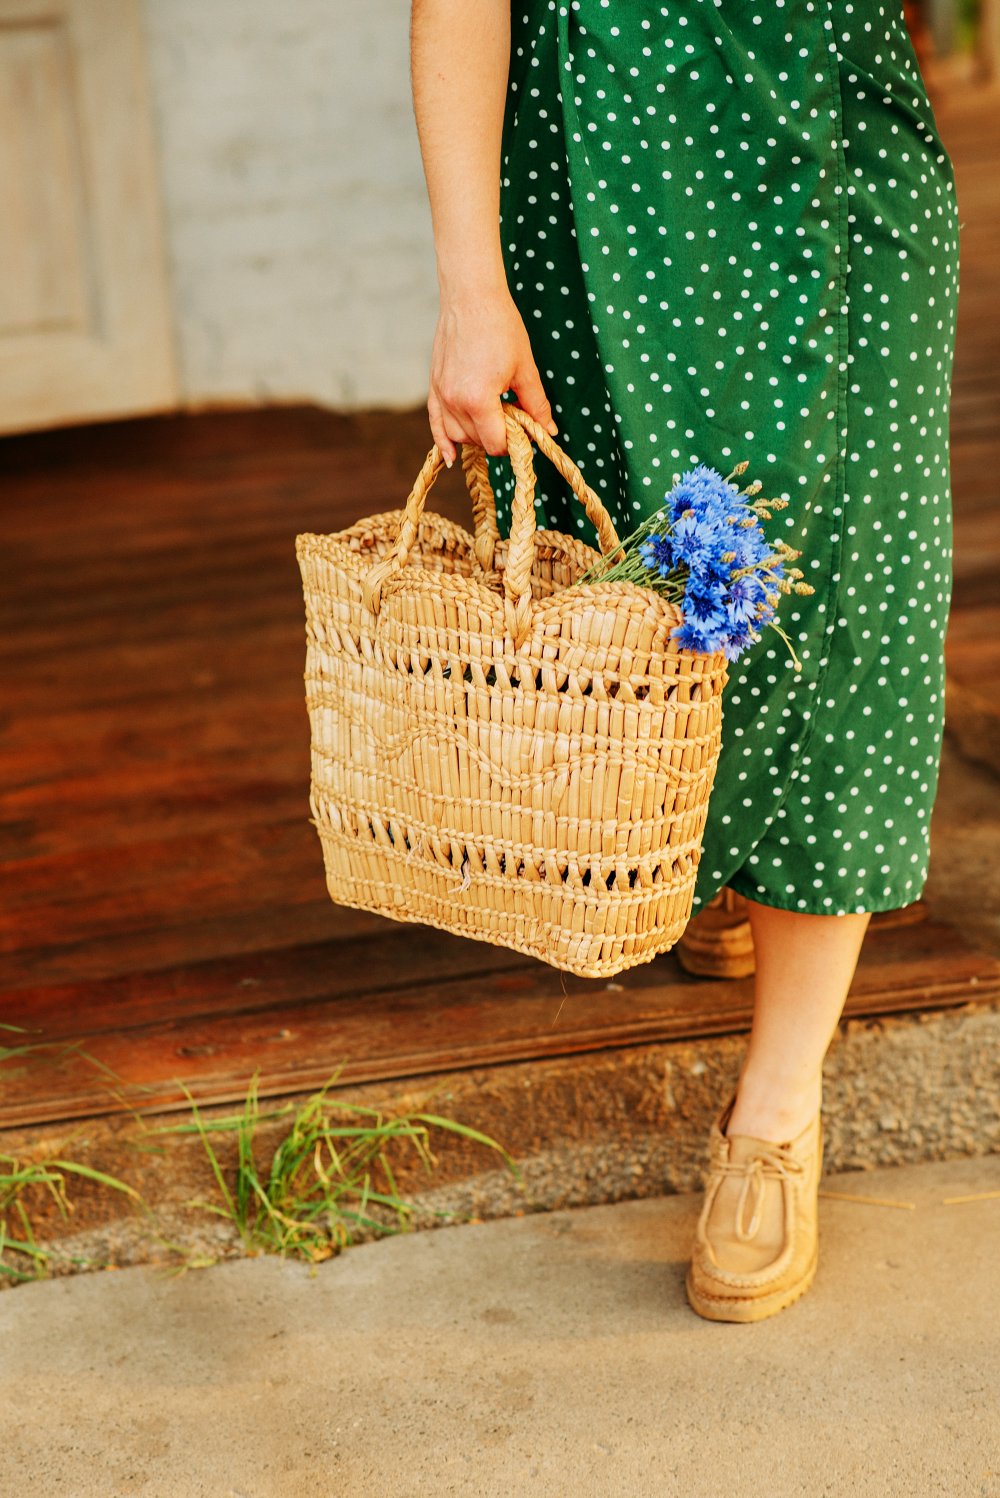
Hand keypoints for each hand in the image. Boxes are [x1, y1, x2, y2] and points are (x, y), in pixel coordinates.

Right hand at [427, 286, 558, 464]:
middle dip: (498, 435)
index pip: (496, 443)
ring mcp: (441, 395)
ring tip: (493, 418)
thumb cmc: (501, 327)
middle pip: (478, 441)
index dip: (514, 442)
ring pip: (458, 436)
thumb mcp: (524, 369)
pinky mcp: (434, 387)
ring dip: (477, 436)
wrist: (471, 297)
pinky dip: (443, 442)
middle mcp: (455, 402)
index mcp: (478, 400)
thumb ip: (535, 405)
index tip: (525, 428)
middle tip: (514, 415)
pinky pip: (435, 424)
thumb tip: (548, 430)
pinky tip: (451, 456)